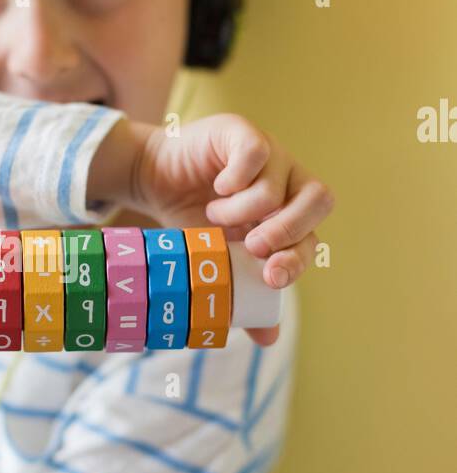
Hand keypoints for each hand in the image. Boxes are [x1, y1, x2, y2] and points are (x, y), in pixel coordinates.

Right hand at [133, 115, 335, 346]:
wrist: (153, 183)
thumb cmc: (190, 223)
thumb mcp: (216, 263)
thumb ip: (242, 294)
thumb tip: (268, 338)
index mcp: (288, 215)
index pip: (311, 237)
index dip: (297, 259)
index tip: (270, 278)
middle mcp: (286, 182)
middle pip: (319, 200)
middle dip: (287, 231)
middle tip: (251, 247)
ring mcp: (268, 155)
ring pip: (277, 187)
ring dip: (242, 211)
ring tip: (213, 216)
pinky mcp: (241, 133)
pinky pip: (257, 153)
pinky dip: (238, 179)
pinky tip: (218, 190)